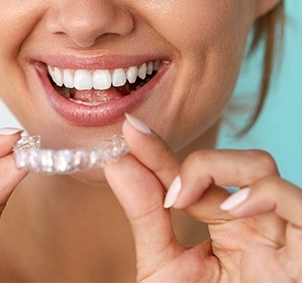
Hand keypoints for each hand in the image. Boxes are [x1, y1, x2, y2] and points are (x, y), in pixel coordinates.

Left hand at [104, 116, 301, 281]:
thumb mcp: (164, 268)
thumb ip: (145, 215)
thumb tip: (116, 163)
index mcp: (223, 224)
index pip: (190, 174)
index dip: (159, 151)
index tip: (130, 131)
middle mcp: (254, 223)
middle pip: (230, 161)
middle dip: (194, 161)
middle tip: (166, 191)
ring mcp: (281, 235)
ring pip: (263, 169)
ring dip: (221, 171)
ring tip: (185, 201)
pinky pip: (298, 204)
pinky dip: (265, 194)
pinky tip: (231, 211)